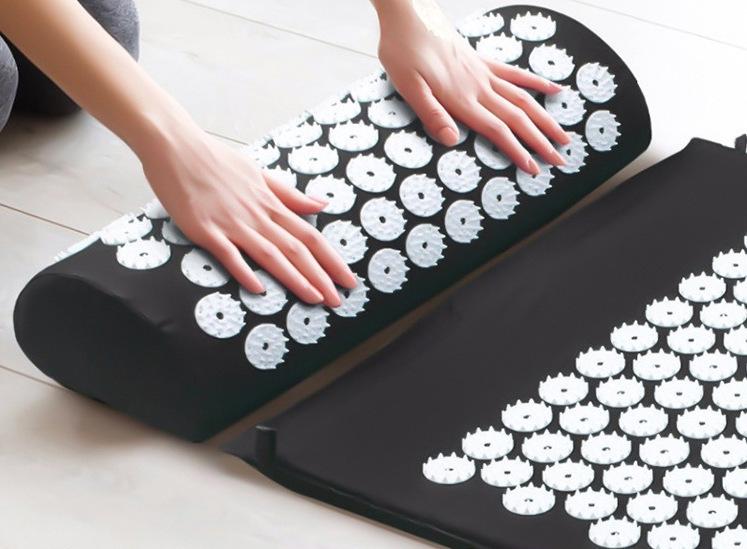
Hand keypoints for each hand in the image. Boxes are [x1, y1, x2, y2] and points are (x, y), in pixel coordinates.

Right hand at [137, 117, 356, 306]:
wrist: (176, 146)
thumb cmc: (216, 160)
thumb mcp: (259, 173)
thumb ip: (290, 194)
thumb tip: (322, 203)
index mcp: (270, 203)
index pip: (310, 235)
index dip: (331, 259)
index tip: (348, 279)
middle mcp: (257, 215)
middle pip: (296, 249)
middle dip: (320, 276)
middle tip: (338, 300)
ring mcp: (232, 222)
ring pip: (270, 254)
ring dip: (294, 278)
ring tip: (314, 298)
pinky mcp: (205, 229)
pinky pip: (228, 253)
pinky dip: (244, 270)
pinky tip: (259, 289)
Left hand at [374, 0, 569, 173]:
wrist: (408, 13)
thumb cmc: (402, 51)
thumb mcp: (408, 87)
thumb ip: (432, 114)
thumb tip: (452, 140)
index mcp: (461, 98)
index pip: (497, 131)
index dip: (517, 151)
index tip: (534, 169)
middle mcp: (478, 87)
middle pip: (517, 118)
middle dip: (540, 141)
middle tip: (560, 160)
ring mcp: (483, 73)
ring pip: (522, 98)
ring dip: (545, 118)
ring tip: (563, 135)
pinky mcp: (481, 61)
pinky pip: (515, 74)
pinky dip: (536, 83)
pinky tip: (554, 89)